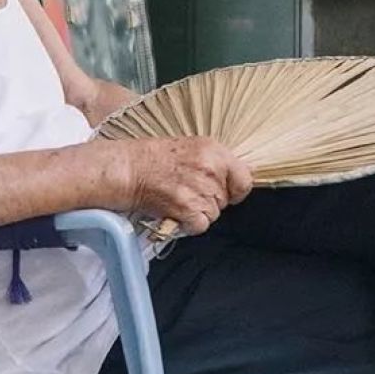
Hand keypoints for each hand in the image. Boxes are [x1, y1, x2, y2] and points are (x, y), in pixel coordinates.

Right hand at [101, 137, 253, 234]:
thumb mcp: (193, 148)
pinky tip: (175, 211)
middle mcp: (211, 169)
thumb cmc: (155, 158)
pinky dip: (188, 224)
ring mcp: (200, 189)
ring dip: (197, 212)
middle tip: (188, 191)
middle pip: (225, 200)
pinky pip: (200, 225)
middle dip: (210, 201)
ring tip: (178, 199)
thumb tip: (234, 181)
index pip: (245, 179)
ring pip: (213, 214)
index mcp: (215, 151)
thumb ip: (215, 163)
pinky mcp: (187, 208)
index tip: (227, 192)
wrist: (129, 168)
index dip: (236, 190)